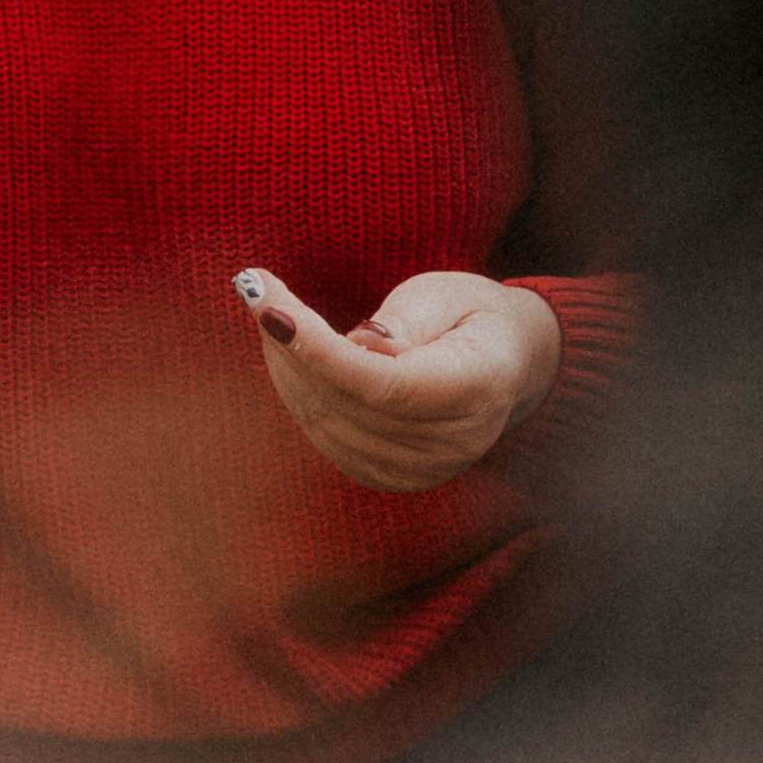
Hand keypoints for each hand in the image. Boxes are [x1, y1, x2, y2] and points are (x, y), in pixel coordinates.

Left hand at [231, 268, 560, 493]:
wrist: (507, 365)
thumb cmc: (472, 316)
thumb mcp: (449, 295)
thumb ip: (407, 320)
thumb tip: (359, 345)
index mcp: (478, 388)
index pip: (385, 383)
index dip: (320, 350)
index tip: (269, 307)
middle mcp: (450, 443)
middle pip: (347, 402)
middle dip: (289, 344)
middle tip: (255, 286)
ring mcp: (420, 470)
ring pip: (327, 420)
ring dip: (285, 363)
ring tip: (269, 305)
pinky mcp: (389, 476)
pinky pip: (325, 434)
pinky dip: (295, 389)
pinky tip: (285, 347)